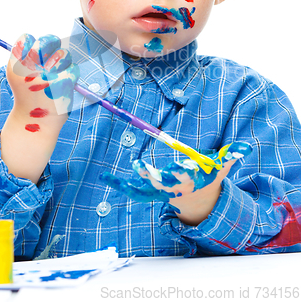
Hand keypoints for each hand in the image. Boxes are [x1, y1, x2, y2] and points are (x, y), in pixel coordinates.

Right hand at [1, 33, 78, 182]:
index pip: (25, 38)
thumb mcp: (20, 77)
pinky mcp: (64, 84)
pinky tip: (63, 85)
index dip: (33, 42)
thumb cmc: (29, 96)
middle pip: (46, 41)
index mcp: (16, 66)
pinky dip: (71, 75)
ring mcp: (47, 76)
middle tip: (53, 52)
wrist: (35, 124)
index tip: (35, 51)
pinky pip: (73, 68)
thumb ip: (29, 58)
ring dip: (63, 61)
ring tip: (57, 73)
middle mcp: (30, 69)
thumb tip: (48, 40)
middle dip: (51, 43)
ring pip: (63, 54)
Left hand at [100, 141, 251, 225]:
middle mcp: (171, 187)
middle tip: (139, 167)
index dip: (181, 171)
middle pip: (158, 183)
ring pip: (140, 190)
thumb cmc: (207, 177)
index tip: (177, 165)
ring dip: (127, 184)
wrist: (198, 201)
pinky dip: (118, 184)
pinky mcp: (148, 191)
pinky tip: (105, 177)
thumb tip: (244, 148)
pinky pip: (131, 189)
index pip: (183, 176)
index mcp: (188, 180)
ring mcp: (157, 191)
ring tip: (110, 177)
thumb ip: (230, 156)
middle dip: (149, 176)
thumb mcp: (220, 167)